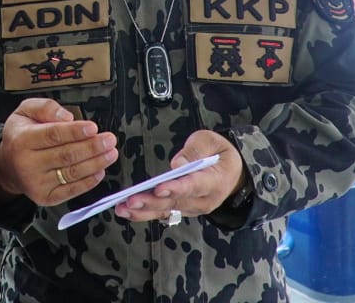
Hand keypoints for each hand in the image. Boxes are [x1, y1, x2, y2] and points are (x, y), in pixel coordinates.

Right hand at [0, 98, 117, 206]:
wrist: (7, 166)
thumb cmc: (21, 135)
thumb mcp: (24, 111)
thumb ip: (45, 107)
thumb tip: (68, 117)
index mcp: (22, 140)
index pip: (53, 135)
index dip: (75, 132)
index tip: (93, 128)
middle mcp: (27, 164)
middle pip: (66, 155)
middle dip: (92, 147)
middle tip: (110, 140)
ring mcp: (36, 183)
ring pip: (72, 173)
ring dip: (96, 163)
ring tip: (110, 153)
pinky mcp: (45, 197)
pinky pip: (71, 190)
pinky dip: (89, 181)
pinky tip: (100, 170)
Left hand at [113, 129, 245, 222]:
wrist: (232, 173)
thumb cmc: (219, 152)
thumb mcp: (212, 141)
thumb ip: (195, 150)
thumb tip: (176, 164)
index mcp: (215, 181)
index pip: (194, 186)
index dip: (176, 188)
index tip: (159, 188)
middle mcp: (204, 200)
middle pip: (176, 202)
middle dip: (152, 201)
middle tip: (130, 200)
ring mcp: (194, 208)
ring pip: (167, 211)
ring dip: (144, 211)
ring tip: (122, 209)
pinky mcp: (184, 210)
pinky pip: (164, 213)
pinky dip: (146, 213)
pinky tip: (128, 212)